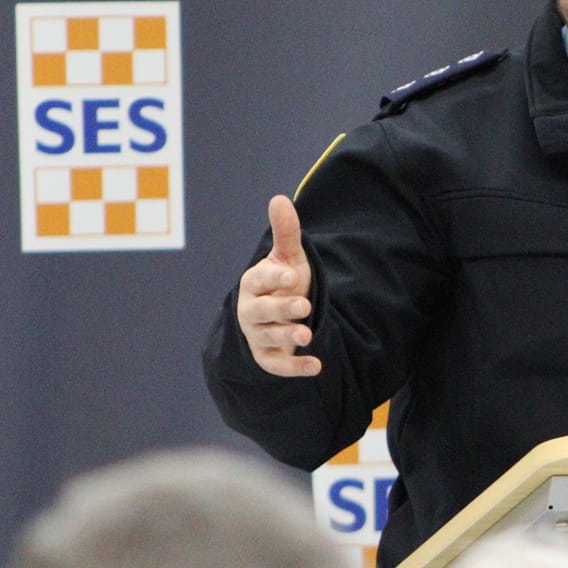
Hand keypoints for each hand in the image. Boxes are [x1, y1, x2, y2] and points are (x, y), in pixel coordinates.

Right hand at [236, 195, 321, 376]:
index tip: (292, 275)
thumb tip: (279, 199)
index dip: (275, 278)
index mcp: (254, 283)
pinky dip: (295, 368)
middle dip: (281, 309)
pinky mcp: (267, 356)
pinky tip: (316, 366)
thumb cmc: (284, 283)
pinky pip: (276, 365)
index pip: (260, 279)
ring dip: (286, 337)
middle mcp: (252, 310)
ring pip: (268, 337)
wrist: (281, 315)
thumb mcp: (288, 258)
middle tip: (303, 307)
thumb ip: (286, 233)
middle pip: (261, 311)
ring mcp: (258, 334)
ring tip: (306, 335)